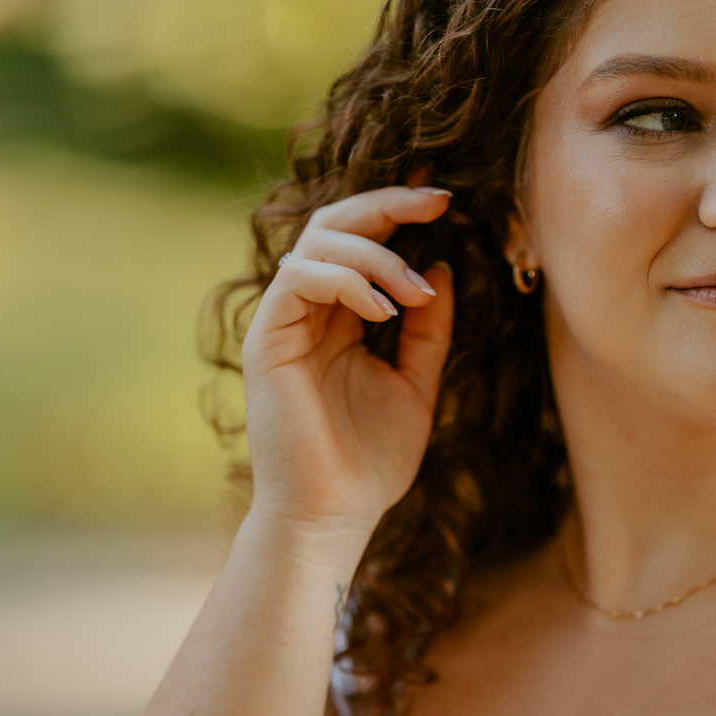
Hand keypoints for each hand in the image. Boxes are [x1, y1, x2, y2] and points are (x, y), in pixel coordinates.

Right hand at [240, 185, 453, 538]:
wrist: (333, 514)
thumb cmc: (371, 460)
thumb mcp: (417, 385)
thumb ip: (428, 329)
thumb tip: (440, 266)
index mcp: (342, 318)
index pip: (363, 243)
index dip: (399, 211)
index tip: (447, 200)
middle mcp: (309, 312)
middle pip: (335, 225)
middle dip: (388, 204)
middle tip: (437, 200)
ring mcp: (285, 323)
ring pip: (317, 243)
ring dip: (377, 254)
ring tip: (416, 292)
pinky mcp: (267, 341)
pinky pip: (297, 280)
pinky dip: (345, 280)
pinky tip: (384, 310)